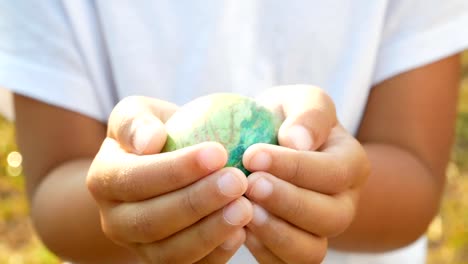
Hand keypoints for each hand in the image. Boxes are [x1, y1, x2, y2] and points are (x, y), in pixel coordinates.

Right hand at [87, 96, 252, 262]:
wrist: (160, 168)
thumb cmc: (156, 133)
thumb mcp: (139, 113)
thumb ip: (135, 122)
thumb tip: (149, 140)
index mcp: (104, 180)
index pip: (135, 178)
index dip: (175, 169)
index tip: (218, 152)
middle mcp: (115, 221)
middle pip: (150, 221)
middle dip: (196, 203)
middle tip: (237, 181)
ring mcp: (139, 247)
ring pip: (169, 253)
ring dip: (209, 232)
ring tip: (245, 208)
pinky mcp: (165, 262)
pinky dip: (216, 255)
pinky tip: (241, 232)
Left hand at [242, 85, 369, 262]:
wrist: (275, 147)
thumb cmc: (289, 120)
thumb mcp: (303, 100)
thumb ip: (309, 113)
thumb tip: (297, 141)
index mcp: (350, 164)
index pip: (332, 172)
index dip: (294, 167)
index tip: (252, 155)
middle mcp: (343, 203)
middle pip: (328, 216)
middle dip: (286, 201)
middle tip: (248, 184)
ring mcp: (321, 231)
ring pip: (311, 250)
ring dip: (276, 233)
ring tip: (243, 211)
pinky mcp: (297, 248)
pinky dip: (264, 251)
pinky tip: (239, 228)